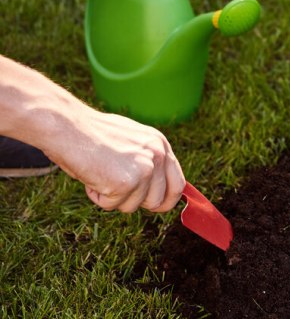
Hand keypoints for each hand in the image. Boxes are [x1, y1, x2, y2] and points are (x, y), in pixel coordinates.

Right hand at [44, 110, 184, 213]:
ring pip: (132, 206)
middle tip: (115, 188)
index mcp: (160, 144)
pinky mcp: (126, 182)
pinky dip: (97, 196)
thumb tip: (154, 189)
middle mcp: (158, 155)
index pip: (177, 184)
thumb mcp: (130, 142)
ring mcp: (144, 169)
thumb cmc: (92, 134)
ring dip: (113, 197)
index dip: (166, 200)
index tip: (155, 206)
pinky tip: (91, 175)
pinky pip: (111, 205)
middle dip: (136, 202)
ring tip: (99, 173)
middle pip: (158, 201)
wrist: (68, 127)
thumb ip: (146, 160)